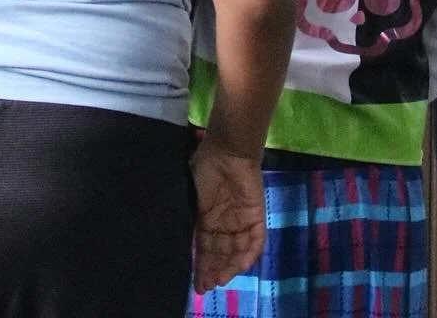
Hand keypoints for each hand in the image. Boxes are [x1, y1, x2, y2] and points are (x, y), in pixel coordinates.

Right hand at [190, 143, 265, 292]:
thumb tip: (180, 234)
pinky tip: (238, 267)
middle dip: (213, 271)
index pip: (204, 248)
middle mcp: (225, 223)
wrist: (227, 149)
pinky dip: (248, 254)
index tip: (196, 283)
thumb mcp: (192, 193)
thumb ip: (191, 214)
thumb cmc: (205, 165)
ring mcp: (241, 221)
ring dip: (229, 267)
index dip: (201, 265)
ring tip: (220, 280)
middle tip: (206, 287)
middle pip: (220, 254)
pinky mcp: (256, 216)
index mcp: (207, 218)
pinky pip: (255, 240)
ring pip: (237, 251)